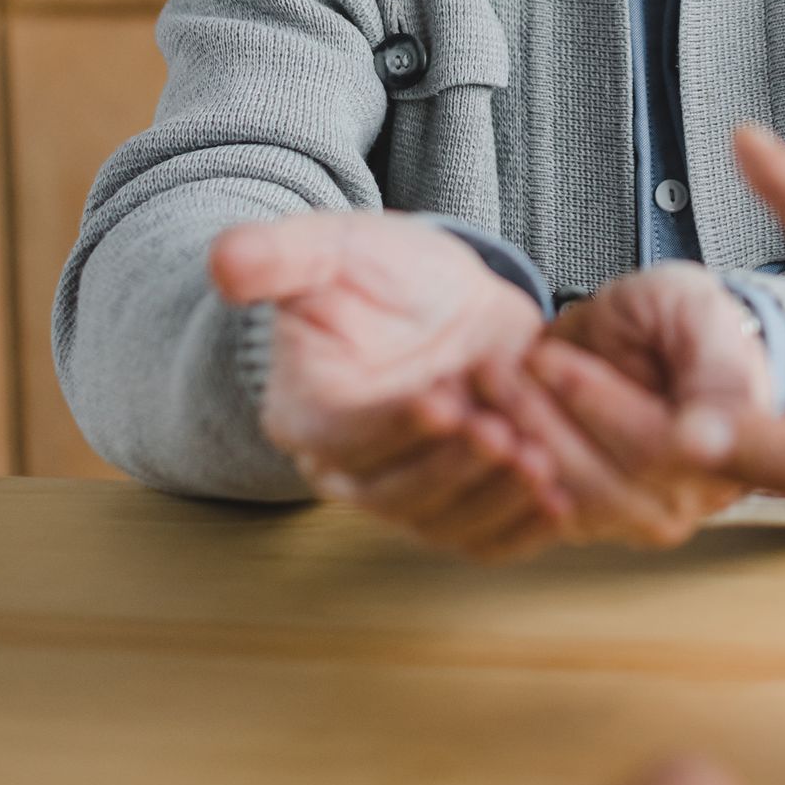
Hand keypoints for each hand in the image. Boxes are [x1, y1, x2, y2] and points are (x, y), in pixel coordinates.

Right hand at [208, 211, 555, 558]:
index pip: (344, 437)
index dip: (394, 428)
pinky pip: (482, 538)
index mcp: (308, 411)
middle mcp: (349, 466)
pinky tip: (560, 506)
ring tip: (541, 465)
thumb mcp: (333, 246)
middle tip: (507, 437)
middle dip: (453, 471)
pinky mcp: (458, 497)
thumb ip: (280, 254)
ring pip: (441, 524)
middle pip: (394, 494)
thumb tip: (224, 260)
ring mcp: (406, 489)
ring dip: (493, 502)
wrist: (440, 296)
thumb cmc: (379, 271)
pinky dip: (520, 532)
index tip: (445, 401)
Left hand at [470, 265, 772, 551]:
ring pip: (563, 495)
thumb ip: (714, 369)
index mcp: (729, 454)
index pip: (661, 449)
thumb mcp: (699, 314)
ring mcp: (635, 517)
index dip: (605, 408)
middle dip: (542, 414)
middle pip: (603, 478)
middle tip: (500, 361)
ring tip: (486, 379)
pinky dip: (500, 464)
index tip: (551, 360)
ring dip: (517, 435)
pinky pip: (536, 507)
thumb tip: (705, 440)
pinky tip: (478, 416)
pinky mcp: (587, 520)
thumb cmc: (679, 318)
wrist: (647, 335)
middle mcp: (687, 500)